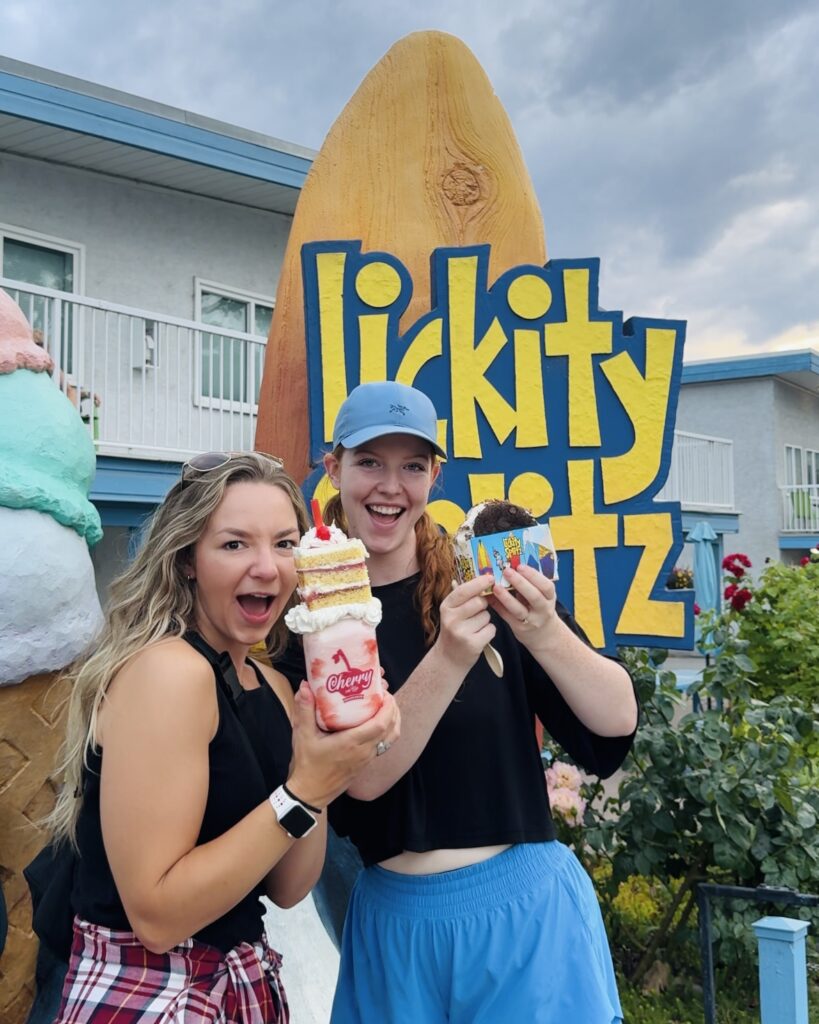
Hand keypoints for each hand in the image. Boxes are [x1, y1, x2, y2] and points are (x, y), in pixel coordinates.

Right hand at [287, 685, 399, 807]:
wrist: (309, 793)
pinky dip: (387, 733)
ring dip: (393, 722)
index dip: (388, 708)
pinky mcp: (365, 764)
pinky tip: (378, 724)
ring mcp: (366, 759)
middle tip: (386, 696)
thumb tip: (305, 687)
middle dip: (393, 710)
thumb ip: (304, 710)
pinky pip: (384, 746)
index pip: (380, 724)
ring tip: (387, 707)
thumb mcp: (302, 736)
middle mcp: (364, 751)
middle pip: (391, 730)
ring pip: (390, 739)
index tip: (386, 693)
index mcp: (351, 743)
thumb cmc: (306, 765)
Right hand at [436, 576, 496, 673]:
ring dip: (485, 620)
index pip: (464, 590)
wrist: (448, 658)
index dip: (479, 583)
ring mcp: (461, 632)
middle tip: (476, 613)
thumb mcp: (452, 612)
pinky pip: (491, 629)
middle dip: (483, 605)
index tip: (490, 578)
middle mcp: (451, 619)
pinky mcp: (473, 644)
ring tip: (474, 628)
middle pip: (479, 602)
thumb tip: (483, 578)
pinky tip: (479, 636)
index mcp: (446, 607)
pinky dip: (489, 632)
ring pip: (487, 616)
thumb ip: (464, 597)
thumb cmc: (454, 630)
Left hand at [488, 565, 559, 651]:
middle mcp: (543, 610)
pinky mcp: (519, 628)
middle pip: (534, 597)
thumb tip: (511, 564)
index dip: (534, 576)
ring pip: (519, 610)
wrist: (543, 634)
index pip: (546, 586)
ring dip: (506, 597)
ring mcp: (531, 621)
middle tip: (507, 571)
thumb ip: (531, 583)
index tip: (520, 566)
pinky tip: (489, 597)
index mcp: (550, 598)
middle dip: (520, 583)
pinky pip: (507, 616)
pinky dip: (498, 606)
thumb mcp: (542, 595)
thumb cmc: (538, 607)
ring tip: (496, 586)